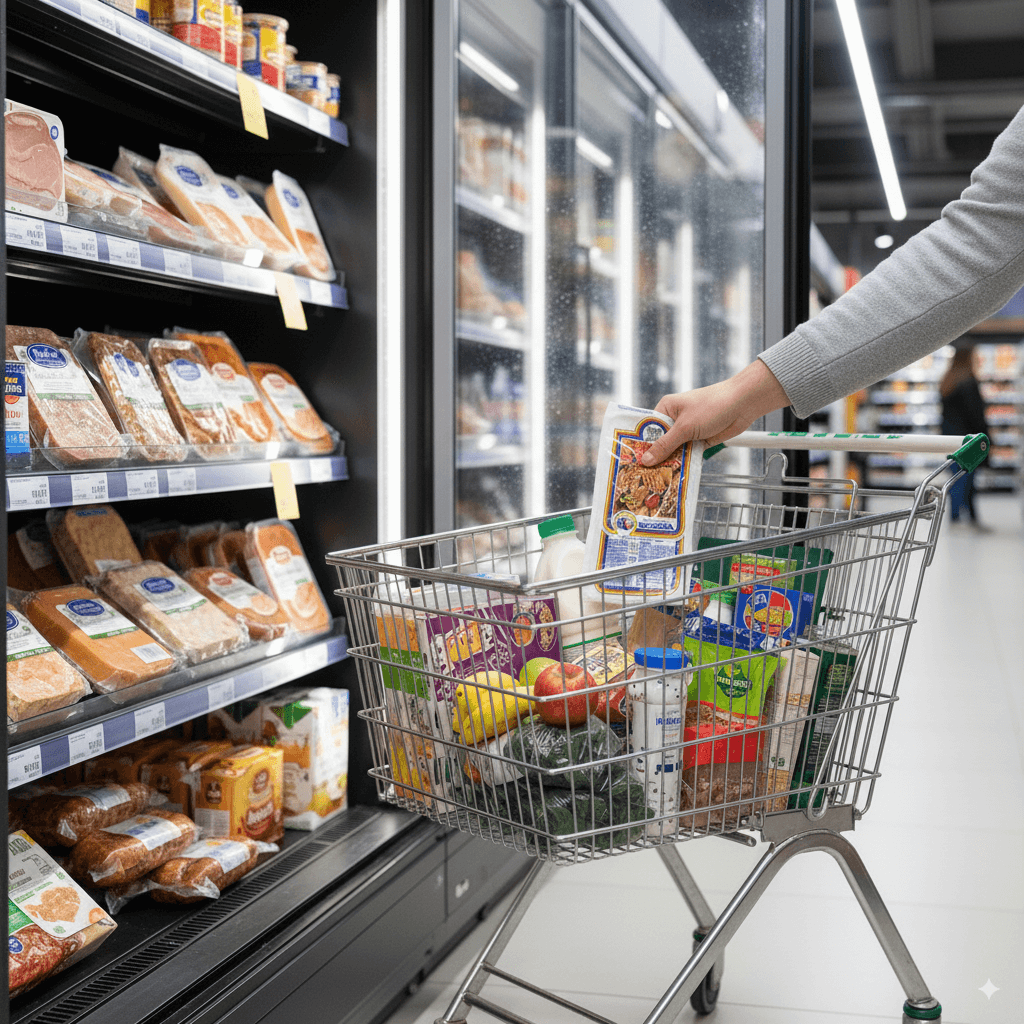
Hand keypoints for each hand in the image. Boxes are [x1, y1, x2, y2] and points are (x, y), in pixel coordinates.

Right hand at [640, 359, 789, 464]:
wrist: (743, 404)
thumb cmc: (712, 405)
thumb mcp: (685, 426)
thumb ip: (666, 445)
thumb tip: (646, 460)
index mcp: (666, 409)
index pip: (648, 429)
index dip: (640, 444)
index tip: (632, 460)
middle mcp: (675, 420)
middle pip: (660, 443)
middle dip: (656, 457)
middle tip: (643, 474)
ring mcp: (688, 431)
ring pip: (674, 450)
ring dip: (670, 462)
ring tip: (658, 479)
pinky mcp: (700, 440)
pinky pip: (687, 454)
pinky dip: (683, 463)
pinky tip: (676, 475)